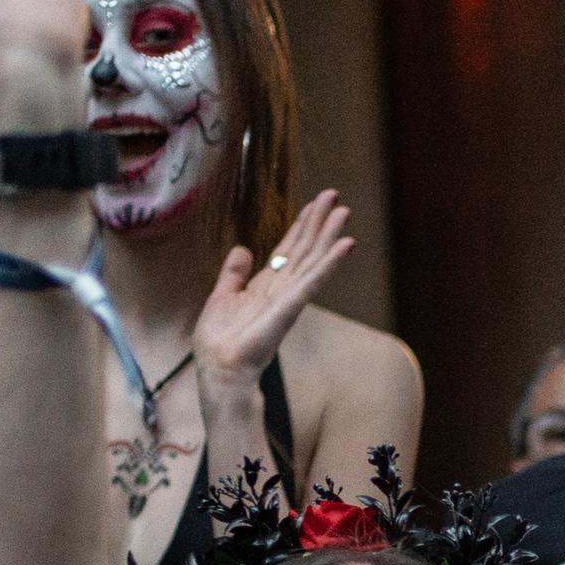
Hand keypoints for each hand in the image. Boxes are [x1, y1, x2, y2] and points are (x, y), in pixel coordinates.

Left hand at [193, 192, 353, 403]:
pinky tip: (345, 245)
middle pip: (305, 248)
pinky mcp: (291, 307)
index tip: (314, 203)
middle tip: (335, 195)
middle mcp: (283, 288)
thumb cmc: (219, 342)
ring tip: (344, 211)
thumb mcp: (222, 296)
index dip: (301, 225)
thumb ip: (233, 273)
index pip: (289, 248)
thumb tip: (242, 249)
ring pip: (313, 259)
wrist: (219, 369)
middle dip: (319, 221)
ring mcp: (290, 297)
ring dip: (330, 235)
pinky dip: (331, 262)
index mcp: (266, 285)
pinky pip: (314, 280)